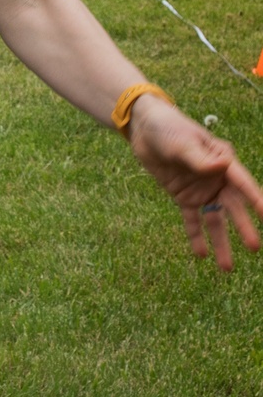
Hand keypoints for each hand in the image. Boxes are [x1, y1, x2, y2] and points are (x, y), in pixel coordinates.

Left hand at [129, 94, 262, 271]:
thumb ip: (201, 159)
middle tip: (254, 248)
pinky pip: (192, 220)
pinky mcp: (184, 196)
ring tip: (226, 267)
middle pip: (233, 206)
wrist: (145, 129)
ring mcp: (202, 189)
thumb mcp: (183, 143)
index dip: (256, 199)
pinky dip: (196, 236)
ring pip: (215, 219)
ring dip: (221, 241)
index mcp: (223, 160)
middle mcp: (217, 177)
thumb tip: (223, 165)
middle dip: (243, 227)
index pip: (243, 183)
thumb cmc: (169, 129)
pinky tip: (201, 255)